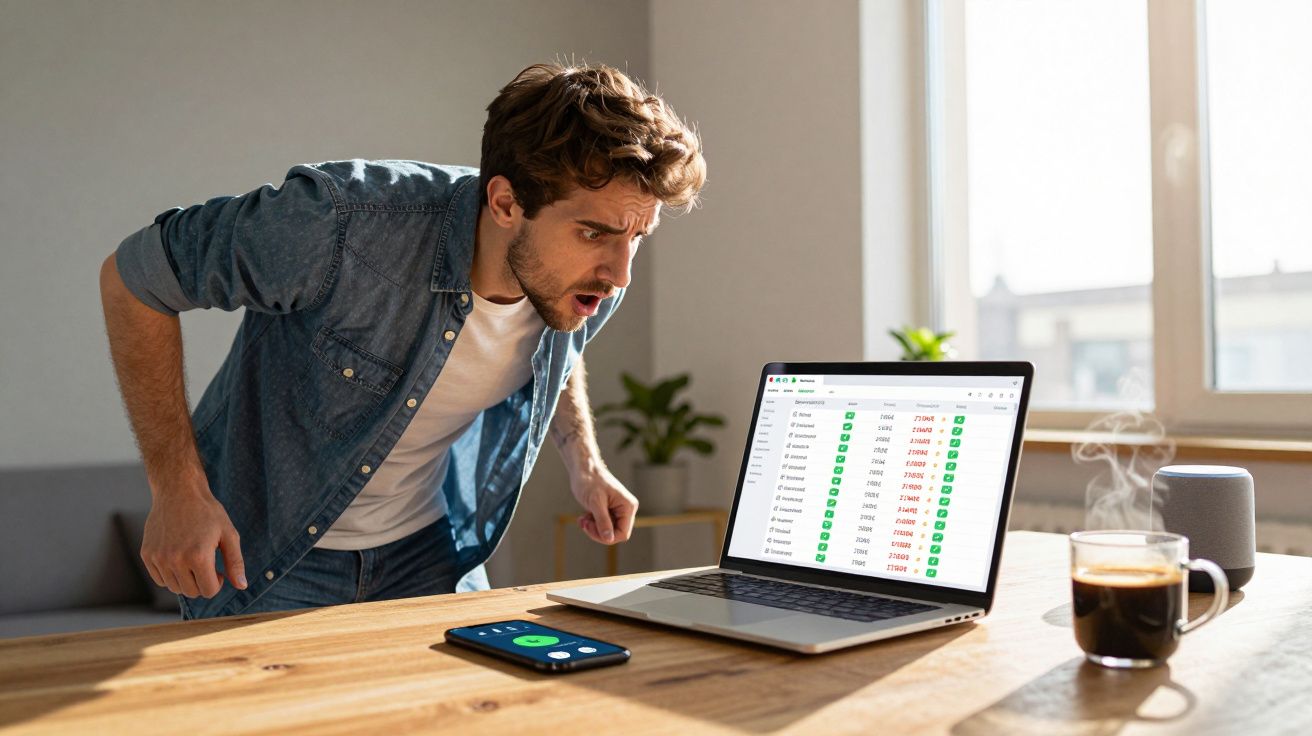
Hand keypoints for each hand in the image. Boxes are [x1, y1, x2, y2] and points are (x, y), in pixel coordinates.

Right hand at [141, 479, 246, 598]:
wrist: (178, 491)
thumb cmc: (207, 512)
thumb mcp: (229, 534)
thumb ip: (235, 562)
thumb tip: (242, 586)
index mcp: (198, 557)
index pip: (209, 591)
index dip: (218, 583)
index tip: (219, 571)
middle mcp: (175, 560)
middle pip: (192, 592)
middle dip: (203, 582)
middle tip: (206, 564)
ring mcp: (158, 558)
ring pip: (175, 588)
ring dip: (186, 580)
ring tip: (193, 559)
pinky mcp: (147, 555)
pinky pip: (160, 580)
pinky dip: (170, 575)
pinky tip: (179, 558)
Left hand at [569, 462, 637, 544]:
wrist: (583, 469)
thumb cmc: (590, 481)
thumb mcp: (595, 502)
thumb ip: (603, 521)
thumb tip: (609, 539)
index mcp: (628, 506)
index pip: (623, 533)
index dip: (607, 537)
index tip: (590, 528)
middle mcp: (626, 509)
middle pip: (615, 533)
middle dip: (597, 532)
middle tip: (584, 523)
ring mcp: (618, 510)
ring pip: (608, 531)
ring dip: (593, 528)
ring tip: (582, 519)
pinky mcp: (609, 510)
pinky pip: (603, 525)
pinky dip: (592, 524)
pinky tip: (584, 516)